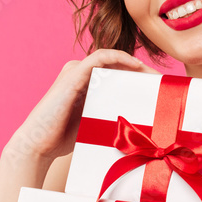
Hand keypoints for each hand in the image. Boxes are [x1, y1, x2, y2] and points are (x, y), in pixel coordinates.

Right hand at [6, 49, 159, 163]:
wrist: (38, 144)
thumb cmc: (64, 139)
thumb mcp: (94, 123)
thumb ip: (110, 114)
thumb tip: (139, 123)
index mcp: (85, 83)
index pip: (117, 73)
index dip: (139, 77)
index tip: (159, 88)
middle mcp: (80, 73)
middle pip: (117, 64)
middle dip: (142, 71)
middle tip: (162, 82)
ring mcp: (75, 71)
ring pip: (111, 59)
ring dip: (135, 64)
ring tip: (154, 76)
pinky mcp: (73, 74)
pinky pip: (100, 57)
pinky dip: (119, 57)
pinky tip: (136, 65)